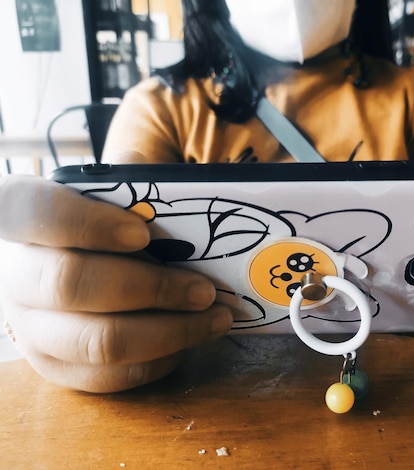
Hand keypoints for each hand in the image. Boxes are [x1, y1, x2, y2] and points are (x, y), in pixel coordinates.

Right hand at [0, 175, 231, 392]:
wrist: (83, 271)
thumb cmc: (106, 227)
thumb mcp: (115, 195)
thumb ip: (135, 184)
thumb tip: (184, 192)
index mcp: (19, 216)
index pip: (32, 210)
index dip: (85, 223)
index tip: (142, 233)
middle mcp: (14, 274)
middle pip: (71, 284)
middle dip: (151, 287)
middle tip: (204, 289)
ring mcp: (30, 328)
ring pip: (97, 341)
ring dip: (169, 331)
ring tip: (214, 317)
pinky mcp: (56, 368)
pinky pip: (110, 376)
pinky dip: (160, 359)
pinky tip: (189, 339)